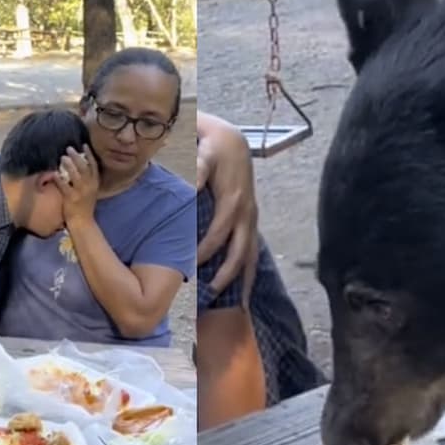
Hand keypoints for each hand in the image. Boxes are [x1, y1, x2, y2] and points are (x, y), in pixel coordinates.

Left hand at [55, 144, 99, 226]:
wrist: (83, 222)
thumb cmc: (85, 206)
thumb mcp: (90, 191)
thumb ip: (87, 180)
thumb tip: (79, 166)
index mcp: (95, 184)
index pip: (94, 166)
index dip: (89, 155)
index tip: (84, 145)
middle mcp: (89, 186)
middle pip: (84, 167)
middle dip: (77, 156)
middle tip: (69, 148)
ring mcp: (80, 192)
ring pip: (75, 175)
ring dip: (69, 165)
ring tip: (62, 157)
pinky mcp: (71, 198)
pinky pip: (64, 186)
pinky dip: (59, 179)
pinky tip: (54, 173)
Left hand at [196, 120, 258, 303]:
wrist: (233, 139)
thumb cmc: (212, 145)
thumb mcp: (203, 151)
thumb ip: (197, 168)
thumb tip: (191, 185)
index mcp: (234, 198)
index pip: (221, 230)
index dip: (208, 248)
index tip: (192, 264)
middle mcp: (247, 211)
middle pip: (241, 249)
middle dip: (227, 273)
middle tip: (208, 293)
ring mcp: (251, 218)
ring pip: (251, 254)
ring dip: (241, 279)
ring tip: (233, 304)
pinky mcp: (251, 222)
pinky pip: (253, 252)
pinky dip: (249, 274)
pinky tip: (243, 295)